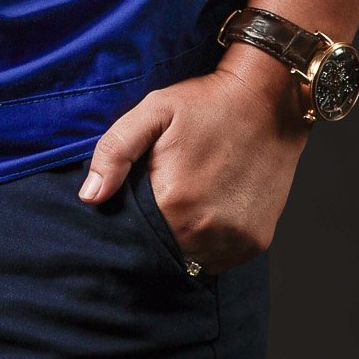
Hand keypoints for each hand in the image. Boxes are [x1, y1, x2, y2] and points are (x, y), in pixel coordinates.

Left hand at [76, 50, 310, 272]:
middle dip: (158, 230)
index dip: (132, 220)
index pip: (136, 235)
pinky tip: (211, 208)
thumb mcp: (154, 111)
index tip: (139, 199)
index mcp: (175, 202)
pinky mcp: (256, 242)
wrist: (269, 100)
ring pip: (194, 258)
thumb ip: (115, 151)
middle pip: (165, 249)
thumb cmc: (207, 102)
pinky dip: (212, 241)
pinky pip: (222, 257)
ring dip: (185, 238)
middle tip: (164, 195)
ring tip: (189, 201)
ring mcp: (236, 240)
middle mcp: (206, 231)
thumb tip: (89, 196)